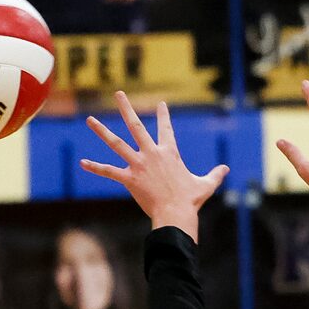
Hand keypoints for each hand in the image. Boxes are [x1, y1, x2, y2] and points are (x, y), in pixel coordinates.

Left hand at [81, 90, 227, 236]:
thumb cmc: (190, 200)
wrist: (176, 213)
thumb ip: (215, 174)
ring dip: (102, 131)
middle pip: (135, 125)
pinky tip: (83, 163)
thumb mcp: (206, 185)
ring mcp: (139, 164)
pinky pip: (109, 172)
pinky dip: (95, 168)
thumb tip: (226, 169)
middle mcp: (152, 153)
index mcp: (169, 152)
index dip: (163, 115)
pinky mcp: (129, 179)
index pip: (165, 128)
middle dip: (125, 108)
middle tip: (118, 94)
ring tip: (90, 120)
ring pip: (116, 143)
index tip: (160, 103)